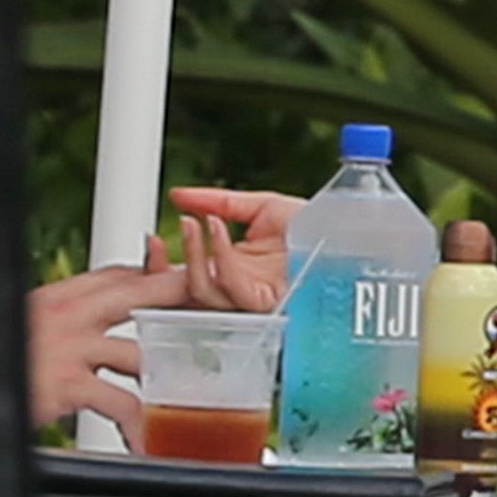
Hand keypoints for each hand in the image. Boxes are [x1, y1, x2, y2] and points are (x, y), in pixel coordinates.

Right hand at [0, 264, 190, 437]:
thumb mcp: (15, 325)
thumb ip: (53, 323)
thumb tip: (75, 330)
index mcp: (54, 294)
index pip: (116, 274)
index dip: (152, 275)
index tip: (178, 281)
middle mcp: (66, 312)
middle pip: (141, 293)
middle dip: (183, 298)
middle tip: (218, 308)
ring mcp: (68, 346)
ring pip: (140, 351)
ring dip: (167, 376)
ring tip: (192, 393)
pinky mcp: (65, 383)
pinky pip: (119, 402)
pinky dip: (138, 424)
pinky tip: (148, 438)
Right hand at [157, 185, 296, 313]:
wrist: (343, 231)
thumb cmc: (310, 226)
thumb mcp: (258, 206)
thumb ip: (215, 202)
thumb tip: (178, 195)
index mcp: (230, 270)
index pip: (183, 278)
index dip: (161, 267)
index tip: (153, 241)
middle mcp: (236, 288)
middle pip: (184, 296)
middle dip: (161, 275)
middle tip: (155, 242)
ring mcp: (250, 298)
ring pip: (203, 291)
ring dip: (191, 255)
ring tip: (191, 222)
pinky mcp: (267, 301)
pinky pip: (233, 285)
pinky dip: (220, 254)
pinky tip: (216, 226)